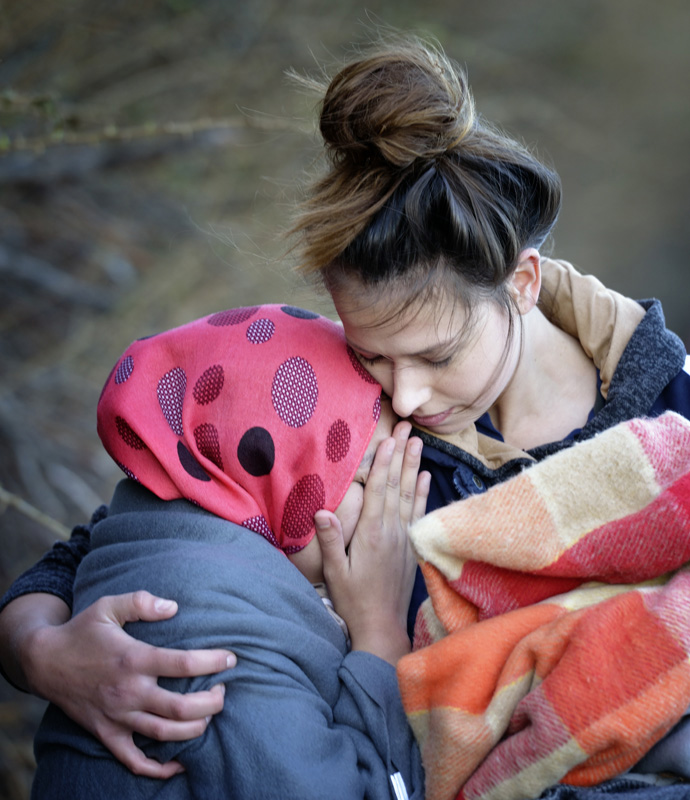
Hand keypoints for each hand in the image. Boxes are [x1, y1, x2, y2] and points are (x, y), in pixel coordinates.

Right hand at [18, 591, 235, 777]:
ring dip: (195, 729)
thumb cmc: (82, 631)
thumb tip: (174, 607)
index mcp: (134, 659)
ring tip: (209, 715)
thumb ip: (141, 602)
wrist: (44, 661)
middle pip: (181, 708)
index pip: (184, 664)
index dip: (213, 661)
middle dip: (212, 702)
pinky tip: (179, 764)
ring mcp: (117, 717)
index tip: (231, 658)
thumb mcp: (108, 606)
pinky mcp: (106, 733)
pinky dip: (158, 768)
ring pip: (165, 734)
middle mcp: (129, 691)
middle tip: (223, 691)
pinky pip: (134, 760)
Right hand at [314, 422, 429, 664]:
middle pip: (397, 485)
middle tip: (408, 428)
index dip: (384, 463)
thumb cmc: (352, 599)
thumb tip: (321, 510)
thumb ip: (329, 540)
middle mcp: (391, 531)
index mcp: (371, 533)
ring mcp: (403, 538)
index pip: (379, 490)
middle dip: (402, 454)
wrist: (380, 627)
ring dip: (414, 467)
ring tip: (419, 443)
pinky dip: (422, 492)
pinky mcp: (410, 546)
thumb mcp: (333, 572)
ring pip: (409, 494)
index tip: (389, 439)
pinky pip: (417, 512)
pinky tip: (426, 477)